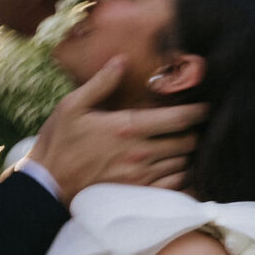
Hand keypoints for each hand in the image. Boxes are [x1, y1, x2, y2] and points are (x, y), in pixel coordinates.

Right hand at [27, 60, 204, 203]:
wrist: (47, 185)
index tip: (206, 105)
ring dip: (188, 153)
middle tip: (197, 124)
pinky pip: (173, 185)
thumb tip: (122, 60)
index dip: (198, 111)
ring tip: (187, 142)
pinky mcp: (137, 193)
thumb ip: (101, 82)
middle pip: (187, 142)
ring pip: (183, 163)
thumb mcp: (72, 106)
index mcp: (127, 127)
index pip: (178, 118)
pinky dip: (182, 175)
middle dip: (195, 131)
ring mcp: (140, 176)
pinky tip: (177, 166)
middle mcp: (139, 153)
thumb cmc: (59, 142)